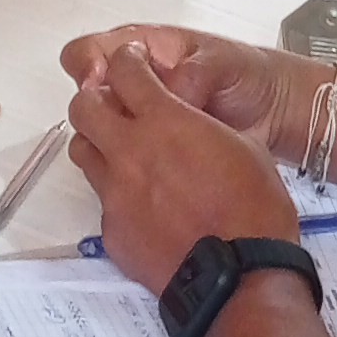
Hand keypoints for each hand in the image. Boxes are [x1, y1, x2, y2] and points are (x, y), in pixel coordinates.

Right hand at [62, 22, 314, 161]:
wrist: (275, 113)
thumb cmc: (247, 75)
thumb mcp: (221, 62)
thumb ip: (191, 75)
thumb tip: (172, 96)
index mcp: (141, 52)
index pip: (88, 53)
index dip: (88, 66)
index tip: (103, 82)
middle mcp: (130, 88)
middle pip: (84, 98)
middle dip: (95, 108)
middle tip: (124, 119)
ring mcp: (138, 124)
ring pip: (96, 134)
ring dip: (109, 141)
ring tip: (143, 148)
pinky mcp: (149, 157)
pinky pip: (122, 163)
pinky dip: (128, 167)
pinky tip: (151, 170)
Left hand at [67, 37, 299, 295]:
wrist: (239, 276)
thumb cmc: (254, 207)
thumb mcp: (243, 146)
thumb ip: (202, 127)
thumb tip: (189, 125)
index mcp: (165, 121)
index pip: (124, 71)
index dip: (126, 61)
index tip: (132, 63)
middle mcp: (129, 152)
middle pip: (83, 107)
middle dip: (95, 98)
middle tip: (114, 106)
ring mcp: (115, 194)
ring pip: (82, 152)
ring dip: (97, 144)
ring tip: (121, 153)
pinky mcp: (112, 232)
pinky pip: (103, 202)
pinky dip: (117, 195)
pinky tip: (144, 207)